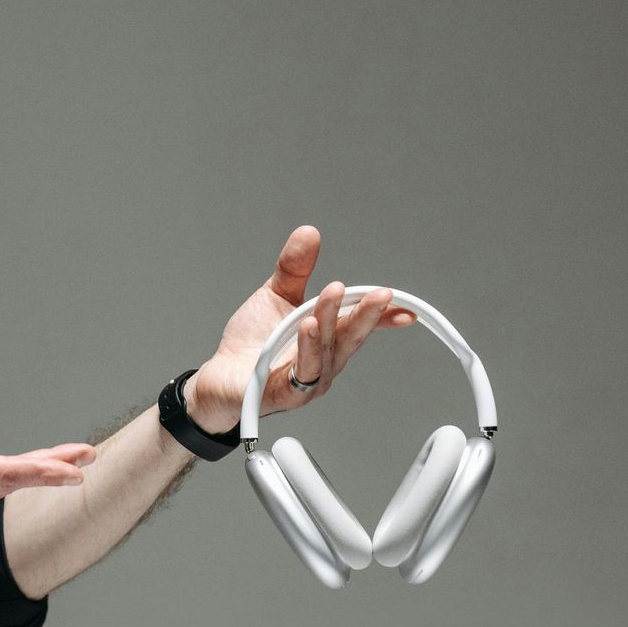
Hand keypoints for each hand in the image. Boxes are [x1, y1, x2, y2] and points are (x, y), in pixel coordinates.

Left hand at [185, 225, 415, 432]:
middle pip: (351, 335)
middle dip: (369, 314)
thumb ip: (293, 269)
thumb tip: (309, 232)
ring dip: (331, 320)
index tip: (406, 308)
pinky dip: (307, 348)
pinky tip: (308, 326)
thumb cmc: (253, 343)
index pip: (360, 324)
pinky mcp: (287, 394)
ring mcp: (309, 379)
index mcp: (328, 336)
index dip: (385, 317)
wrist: (220, 377)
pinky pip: (302, 371)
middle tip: (382, 294)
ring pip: (327, 349)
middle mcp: (325, 359)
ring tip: (333, 294)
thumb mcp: (275, 296)